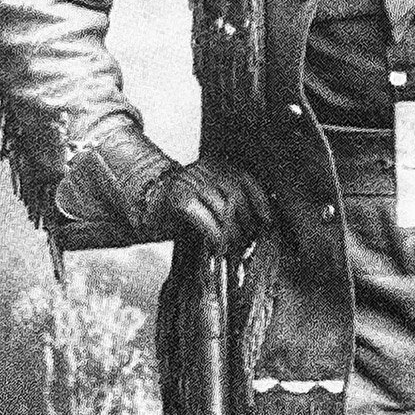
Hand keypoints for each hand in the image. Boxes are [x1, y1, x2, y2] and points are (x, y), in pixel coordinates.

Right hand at [145, 153, 272, 251]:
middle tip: (248, 243)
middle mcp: (204, 169)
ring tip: (234, 248)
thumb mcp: (210, 200)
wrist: (146, 206)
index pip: (246, 180)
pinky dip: (216, 235)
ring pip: (224, 207)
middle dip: (246, 223)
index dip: (260, 202)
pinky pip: (205, 217)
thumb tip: (258, 227)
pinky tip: (218, 246)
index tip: (268, 223)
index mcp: (215, 166)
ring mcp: (190, 181)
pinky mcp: (178, 198)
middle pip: (237, 195)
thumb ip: (232, 205)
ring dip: (233, 232)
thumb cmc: (182, 208)